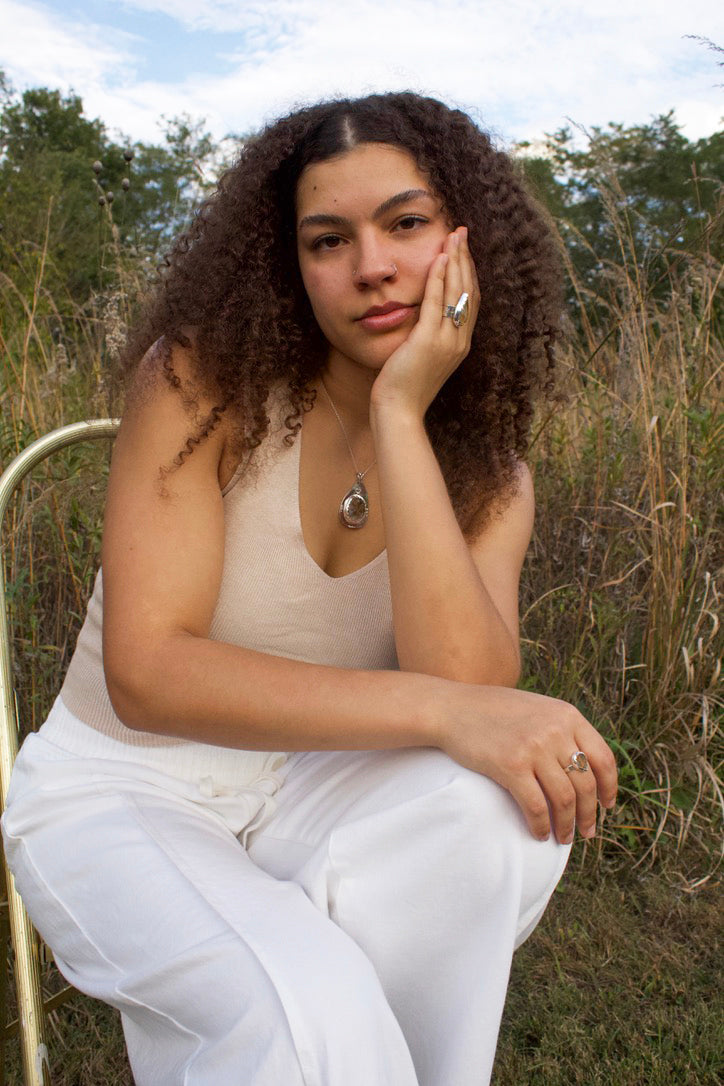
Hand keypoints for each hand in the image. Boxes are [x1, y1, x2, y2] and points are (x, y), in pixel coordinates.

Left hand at [370, 226, 479, 417]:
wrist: (399, 412)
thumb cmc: (405, 390)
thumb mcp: (422, 359)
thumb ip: (428, 338)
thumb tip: (423, 319)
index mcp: (460, 345)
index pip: (470, 301)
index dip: (469, 273)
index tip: (464, 250)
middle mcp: (459, 341)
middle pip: (468, 291)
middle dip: (466, 259)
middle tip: (462, 233)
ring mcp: (447, 341)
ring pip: (456, 293)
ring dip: (455, 261)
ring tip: (453, 236)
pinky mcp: (428, 341)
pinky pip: (435, 303)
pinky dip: (438, 279)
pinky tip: (438, 259)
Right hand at [435, 682, 617, 842]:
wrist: (452, 708)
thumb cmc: (493, 712)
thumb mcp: (537, 709)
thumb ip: (561, 729)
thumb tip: (585, 768)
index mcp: (566, 716)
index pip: (603, 758)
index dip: (609, 787)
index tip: (607, 805)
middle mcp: (554, 730)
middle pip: (585, 784)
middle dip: (589, 814)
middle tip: (587, 831)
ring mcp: (533, 747)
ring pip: (564, 799)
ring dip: (567, 824)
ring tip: (564, 837)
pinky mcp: (510, 765)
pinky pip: (535, 806)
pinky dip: (541, 825)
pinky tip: (539, 833)